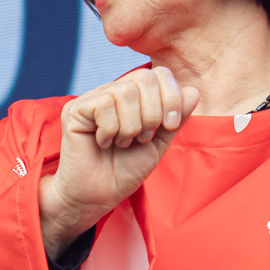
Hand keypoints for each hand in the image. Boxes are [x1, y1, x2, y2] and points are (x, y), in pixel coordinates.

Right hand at [39, 67, 200, 258]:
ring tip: (123, 143)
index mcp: (135, 96)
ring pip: (125, 91)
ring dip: (131, 125)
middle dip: (153, 113)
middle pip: (144, 78)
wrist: (99, 195)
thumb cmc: (126, 170)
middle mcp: (113, 91)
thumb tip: (194, 91)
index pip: (159, 74)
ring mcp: (93, 98)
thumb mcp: (160, 143)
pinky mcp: (75, 109)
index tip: (170, 125)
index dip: (171, 96)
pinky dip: (111, 130)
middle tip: (144, 137)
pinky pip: (103, 105)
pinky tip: (104, 143)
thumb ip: (176, 118)